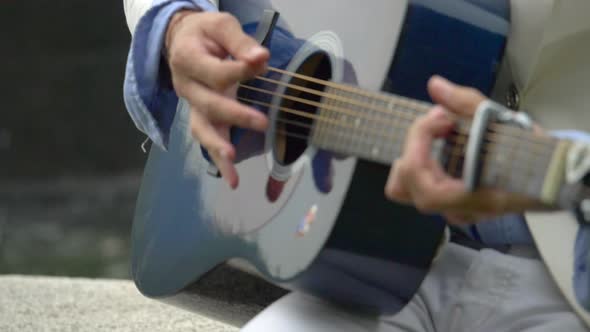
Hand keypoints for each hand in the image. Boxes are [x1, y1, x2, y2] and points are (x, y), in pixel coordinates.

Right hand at [165, 10, 269, 188]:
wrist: (181, 40)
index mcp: (187, 59)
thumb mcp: (221, 26)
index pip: (215, 72)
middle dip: (235, 115)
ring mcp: (191, 106)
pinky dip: (219, 161)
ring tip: (233, 168)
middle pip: (208, 106)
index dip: (239, 71)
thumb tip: (262, 58)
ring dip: (219, 148)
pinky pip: (207, 140)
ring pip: (202, 129)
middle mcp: (186, 87)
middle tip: (263, 123)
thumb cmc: (206, 33)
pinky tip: (232, 179)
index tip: (262, 63)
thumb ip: (240, 42)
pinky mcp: (200, 117)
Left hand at [385, 76, 538, 223]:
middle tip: (438, 121)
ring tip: (440, 131)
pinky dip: (425, 162)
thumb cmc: (531, 151)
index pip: (421, 182)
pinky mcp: (453, 205)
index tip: (437, 116)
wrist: (552, 173)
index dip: (418, 144)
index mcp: (473, 197)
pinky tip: (444, 143)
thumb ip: (465, 103)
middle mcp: (459, 211)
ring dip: (417, 155)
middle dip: (414, 148)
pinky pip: (424, 187)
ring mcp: (454, 211)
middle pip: (404, 187)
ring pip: (409, 190)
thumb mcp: (503, 122)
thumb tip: (435, 85)